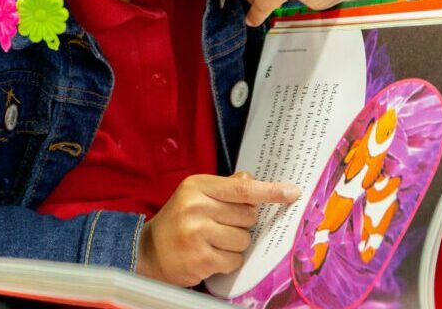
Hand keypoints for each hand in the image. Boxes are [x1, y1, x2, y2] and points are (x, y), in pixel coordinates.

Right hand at [136, 174, 298, 286]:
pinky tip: (210, 256)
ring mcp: (197, 234)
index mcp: (197, 187)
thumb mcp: (196, 195)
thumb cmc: (179, 220)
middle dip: (241, 224)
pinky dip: (227, 261)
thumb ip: (226, 188)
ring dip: (235, 245)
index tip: (292, 192)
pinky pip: (234, 260)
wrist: (149, 251)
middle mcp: (196, 208)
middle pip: (247, 217)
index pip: (242, 189)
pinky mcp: (200, 259)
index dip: (270, 191)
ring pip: (244, 240)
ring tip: (213, 242)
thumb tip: (252, 181)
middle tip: (220, 226)